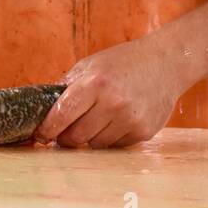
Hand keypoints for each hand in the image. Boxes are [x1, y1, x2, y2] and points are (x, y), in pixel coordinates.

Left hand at [35, 32, 186, 147]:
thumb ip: (66, 86)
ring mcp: (130, 119)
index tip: (41, 134)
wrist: (166, 62)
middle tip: (65, 131)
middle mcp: (113, 103)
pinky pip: (115, 145)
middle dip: (66, 137)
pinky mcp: (143, 132)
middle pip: (76, 137)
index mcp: (95, 83)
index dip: (47, 129)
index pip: (61, 115)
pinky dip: (110, 137)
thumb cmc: (124, 61)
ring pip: (95, 144)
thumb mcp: (91, 64)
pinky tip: (117, 120)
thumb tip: (42, 109)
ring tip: (97, 119)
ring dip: (90, 136)